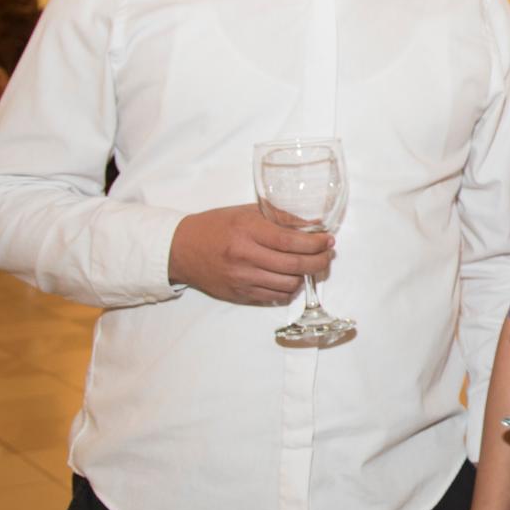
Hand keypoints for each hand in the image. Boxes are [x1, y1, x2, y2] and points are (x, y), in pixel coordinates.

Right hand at [168, 204, 331, 304]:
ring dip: (305, 277)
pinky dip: (288, 289)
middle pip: (294, 265)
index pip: (290, 241)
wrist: (181, 249)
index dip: (315, 243)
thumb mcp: (245, 213)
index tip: (328, 240)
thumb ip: (277, 217)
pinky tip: (290, 278)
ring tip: (310, 266)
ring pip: (288, 285)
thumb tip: (311, 223)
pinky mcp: (239, 294)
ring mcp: (242, 278)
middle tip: (328, 256)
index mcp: (247, 231)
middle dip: (319, 261)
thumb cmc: (215, 226)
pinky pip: (274, 297)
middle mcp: (245, 256)